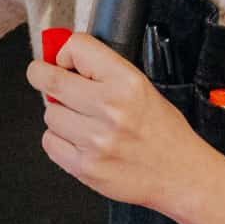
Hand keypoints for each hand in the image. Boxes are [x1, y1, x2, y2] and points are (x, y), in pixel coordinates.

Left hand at [26, 32, 224, 223]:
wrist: (182, 175)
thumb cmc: (163, 132)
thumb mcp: (142, 87)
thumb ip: (101, 70)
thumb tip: (58, 58)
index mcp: (127, 83)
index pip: (76, 47)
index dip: (63, 51)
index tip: (60, 59)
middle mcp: (110, 109)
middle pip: (49, 80)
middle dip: (42, 76)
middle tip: (44, 77)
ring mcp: (96, 140)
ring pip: (50, 112)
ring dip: (60, 114)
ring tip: (84, 121)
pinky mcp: (85, 167)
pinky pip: (49, 141)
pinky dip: (59, 140)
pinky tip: (81, 141)